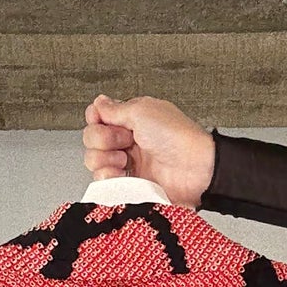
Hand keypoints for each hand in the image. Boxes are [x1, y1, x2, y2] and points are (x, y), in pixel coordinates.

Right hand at [81, 94, 216, 206]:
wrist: (194, 169)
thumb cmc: (177, 138)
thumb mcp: (142, 111)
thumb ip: (115, 109)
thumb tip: (98, 103)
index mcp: (130, 118)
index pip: (96, 116)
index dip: (96, 120)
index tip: (107, 121)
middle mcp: (126, 140)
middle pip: (92, 138)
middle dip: (103, 139)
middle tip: (125, 142)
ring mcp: (126, 163)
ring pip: (94, 160)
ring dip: (105, 159)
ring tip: (125, 161)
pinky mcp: (128, 183)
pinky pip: (104, 181)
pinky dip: (109, 178)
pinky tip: (124, 174)